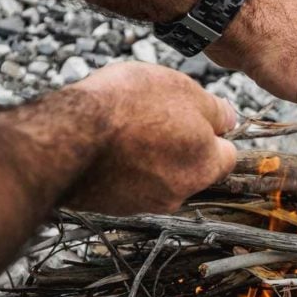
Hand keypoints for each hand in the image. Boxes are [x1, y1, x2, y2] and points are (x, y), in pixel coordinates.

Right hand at [66, 62, 236, 214]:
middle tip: (157, 118)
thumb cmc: (127, 108)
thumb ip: (214, 109)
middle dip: (183, 146)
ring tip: (128, 129)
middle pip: (193, 167)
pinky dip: (126, 169)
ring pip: (162, 177)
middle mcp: (181, 192)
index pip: (227, 155)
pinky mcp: (116, 207)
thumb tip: (228, 119)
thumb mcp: (182, 89)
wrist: (67, 137)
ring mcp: (147, 203)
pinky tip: (110, 146)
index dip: (213, 132)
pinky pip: (132, 185)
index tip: (197, 118)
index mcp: (205, 165)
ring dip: (152, 157)